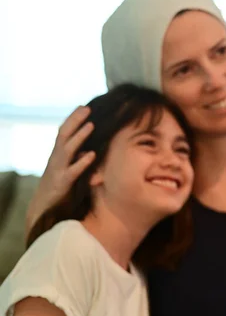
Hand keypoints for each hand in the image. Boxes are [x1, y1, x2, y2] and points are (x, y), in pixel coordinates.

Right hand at [26, 106, 95, 234]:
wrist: (44, 209)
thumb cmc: (59, 187)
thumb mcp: (66, 169)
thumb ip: (75, 158)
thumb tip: (89, 148)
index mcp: (58, 154)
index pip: (64, 131)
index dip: (73, 119)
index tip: (84, 106)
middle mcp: (56, 158)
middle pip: (64, 134)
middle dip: (75, 120)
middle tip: (87, 108)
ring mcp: (58, 170)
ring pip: (68, 149)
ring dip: (80, 136)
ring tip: (91, 125)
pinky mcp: (63, 183)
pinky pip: (73, 171)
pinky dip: (83, 162)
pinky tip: (92, 155)